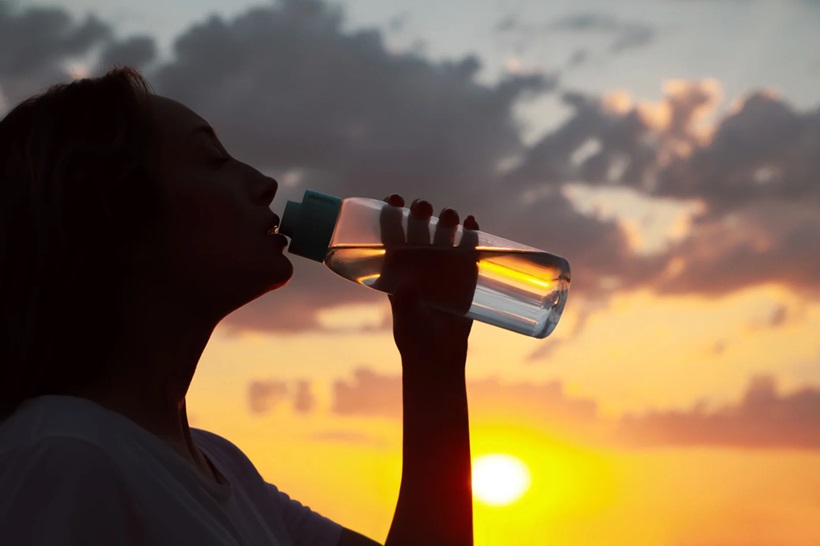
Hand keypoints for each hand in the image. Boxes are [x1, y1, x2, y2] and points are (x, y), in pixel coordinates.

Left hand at [377, 194, 479, 364]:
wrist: (439, 353)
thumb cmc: (414, 336)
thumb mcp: (406, 321)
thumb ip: (405, 304)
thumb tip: (407, 286)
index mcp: (397, 265)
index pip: (392, 232)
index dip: (391, 212)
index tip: (394, 200)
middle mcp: (419, 258)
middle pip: (419, 225)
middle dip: (421, 211)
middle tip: (424, 209)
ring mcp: (443, 262)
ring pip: (445, 231)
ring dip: (447, 218)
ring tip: (450, 218)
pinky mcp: (465, 271)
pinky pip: (469, 246)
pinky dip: (472, 233)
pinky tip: (473, 225)